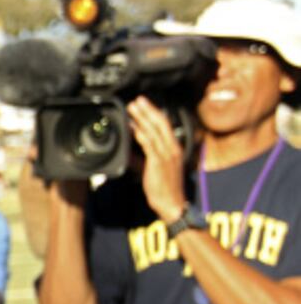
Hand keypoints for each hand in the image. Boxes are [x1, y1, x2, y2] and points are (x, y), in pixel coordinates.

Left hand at [127, 96, 188, 221]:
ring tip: (132, 108)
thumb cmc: (163, 188)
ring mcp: (167, 155)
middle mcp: (173, 148)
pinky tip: (132, 127)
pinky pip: (149, 144)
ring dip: (143, 117)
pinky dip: (141, 134)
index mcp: (174, 148)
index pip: (165, 126)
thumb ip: (141, 159)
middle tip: (137, 100)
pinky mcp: (159, 162)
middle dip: (148, 110)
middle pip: (161, 123)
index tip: (143, 105)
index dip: (154, 114)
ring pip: (155, 130)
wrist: (172, 204)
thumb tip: (129, 153)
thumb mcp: (151, 169)